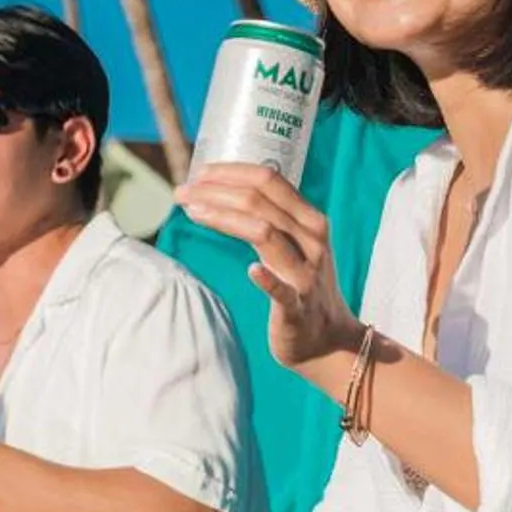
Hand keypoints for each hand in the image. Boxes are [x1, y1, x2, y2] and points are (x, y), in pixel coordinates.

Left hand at [174, 163, 364, 375]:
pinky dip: (266, 279)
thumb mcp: (297, 243)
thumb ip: (273, 217)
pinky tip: (249, 271)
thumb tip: (225, 191)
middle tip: (182, 191)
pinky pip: (283, 290)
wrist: (329, 339)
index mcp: (309, 220)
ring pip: (264, 234)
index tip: (199, 173)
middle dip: (216, 191)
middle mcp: (311, 240)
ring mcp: (306, 274)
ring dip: (223, 217)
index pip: (269, 180)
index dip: (231, 172)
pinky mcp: (298, 308)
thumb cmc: (302, 284)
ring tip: (191, 211)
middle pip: (260, 201)